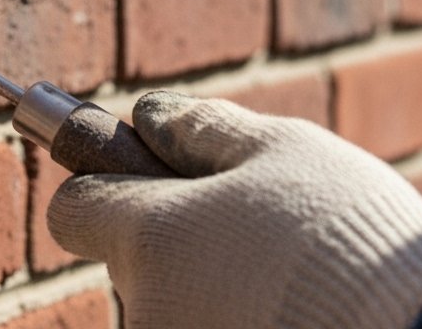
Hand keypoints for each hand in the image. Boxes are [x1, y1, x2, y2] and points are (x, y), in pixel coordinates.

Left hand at [47, 92, 421, 328]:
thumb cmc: (350, 233)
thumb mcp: (286, 151)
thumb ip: (204, 129)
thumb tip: (149, 114)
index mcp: (147, 237)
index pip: (71, 209)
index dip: (106, 183)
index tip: (146, 173)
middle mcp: (143, 305)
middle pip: (129, 259)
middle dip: (172, 237)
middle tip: (248, 225)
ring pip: (171, 301)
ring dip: (207, 282)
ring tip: (284, 273)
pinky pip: (203, 327)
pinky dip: (233, 314)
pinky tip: (289, 308)